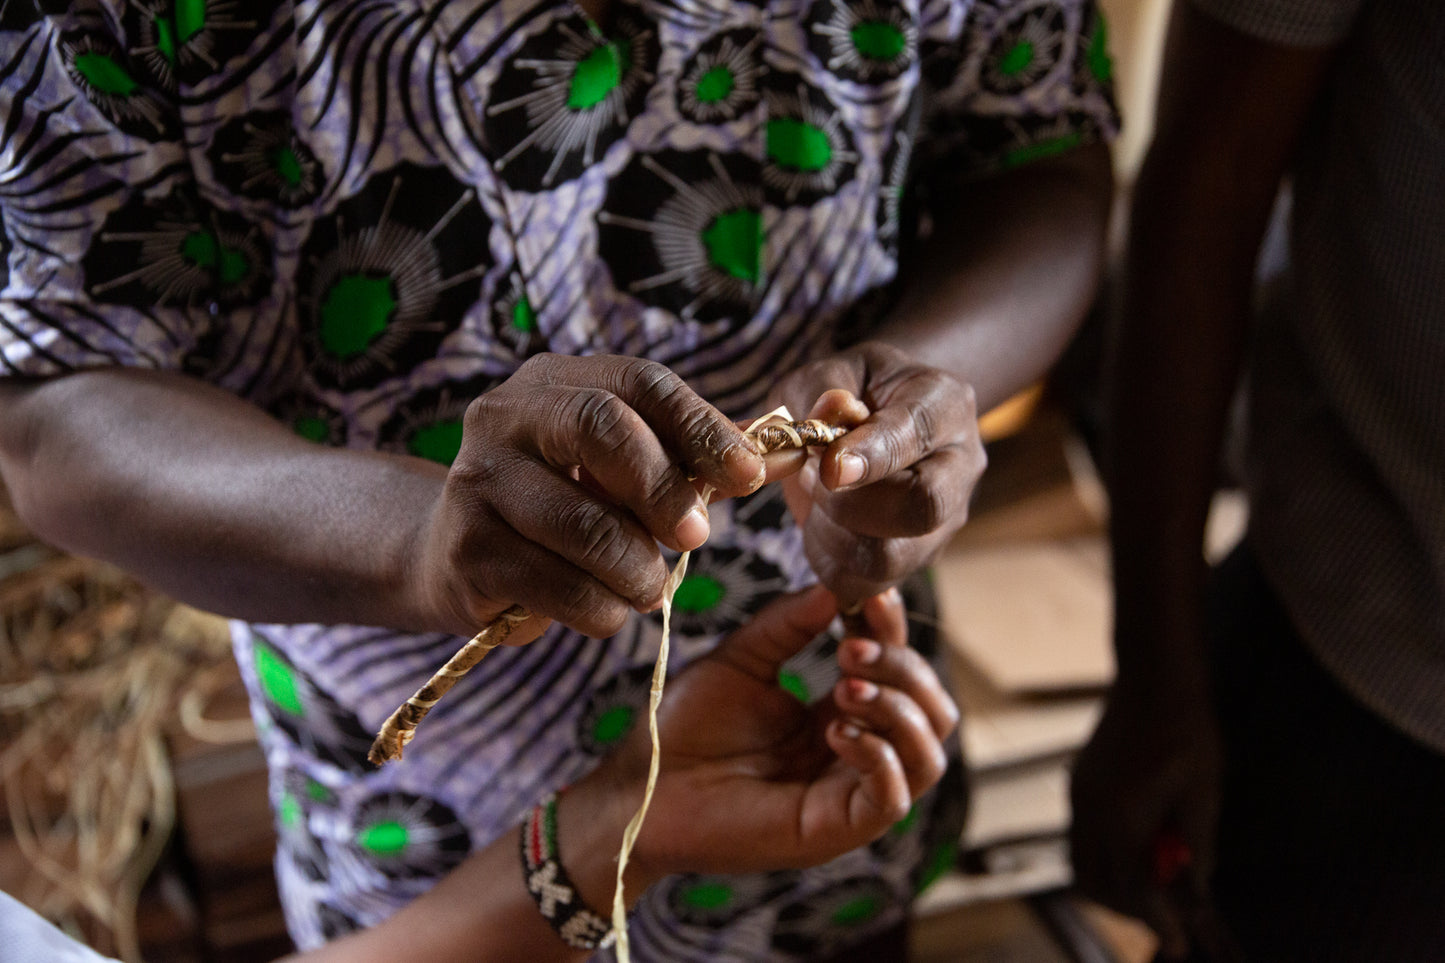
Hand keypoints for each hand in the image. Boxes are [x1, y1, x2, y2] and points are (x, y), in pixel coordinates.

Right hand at [414, 354, 765, 639]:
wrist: (450, 555)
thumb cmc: (559, 507)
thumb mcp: (620, 472)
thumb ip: (690, 462)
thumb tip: (786, 456)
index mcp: (556, 382)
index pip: (642, 384)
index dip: (703, 428)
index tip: (750, 477)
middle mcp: (507, 416)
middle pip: (600, 429)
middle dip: (664, 488)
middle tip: (698, 537)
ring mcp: (477, 480)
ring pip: (583, 523)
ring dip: (637, 568)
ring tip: (651, 587)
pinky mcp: (467, 549)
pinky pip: (557, 586)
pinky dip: (601, 609)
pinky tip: (607, 609)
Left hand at [571, 585, 957, 888]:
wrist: (642, 788)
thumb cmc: (684, 728)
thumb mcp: (741, 660)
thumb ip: (788, 624)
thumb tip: (836, 586)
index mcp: (837, 713)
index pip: (899, 670)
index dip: (893, 629)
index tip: (869, 596)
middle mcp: (854, 754)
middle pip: (931, 711)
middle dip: (902, 668)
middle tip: (851, 648)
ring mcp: (848, 794)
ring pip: (928, 755)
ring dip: (899, 710)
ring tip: (845, 686)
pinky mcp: (835, 829)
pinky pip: (893, 799)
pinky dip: (879, 756)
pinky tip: (836, 729)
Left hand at [767, 342, 985, 604]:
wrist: (876, 417)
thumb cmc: (852, 391)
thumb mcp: (828, 372)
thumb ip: (819, 391)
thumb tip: (825, 416)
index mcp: (944, 404)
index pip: (917, 436)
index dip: (873, 456)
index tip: (830, 468)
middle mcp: (959, 465)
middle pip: (922, 508)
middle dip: (850, 504)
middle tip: (812, 477)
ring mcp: (945, 519)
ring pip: (891, 558)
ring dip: (833, 535)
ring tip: (813, 498)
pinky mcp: (917, 557)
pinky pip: (868, 584)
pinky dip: (830, 561)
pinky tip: (820, 526)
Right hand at [1070, 668, 1222, 957]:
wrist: (1153, 677)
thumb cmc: (1187, 732)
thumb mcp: (1204, 794)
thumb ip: (1196, 848)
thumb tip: (1194, 893)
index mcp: (1122, 816)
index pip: (1133, 889)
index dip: (1157, 922)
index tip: (1178, 944)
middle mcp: (1090, 810)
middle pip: (1093, 884)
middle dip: (1128, 908)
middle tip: (1166, 914)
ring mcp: (1078, 796)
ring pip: (1081, 862)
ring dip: (1114, 883)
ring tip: (1154, 883)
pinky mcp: (1078, 783)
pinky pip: (1083, 836)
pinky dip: (1107, 855)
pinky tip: (1141, 845)